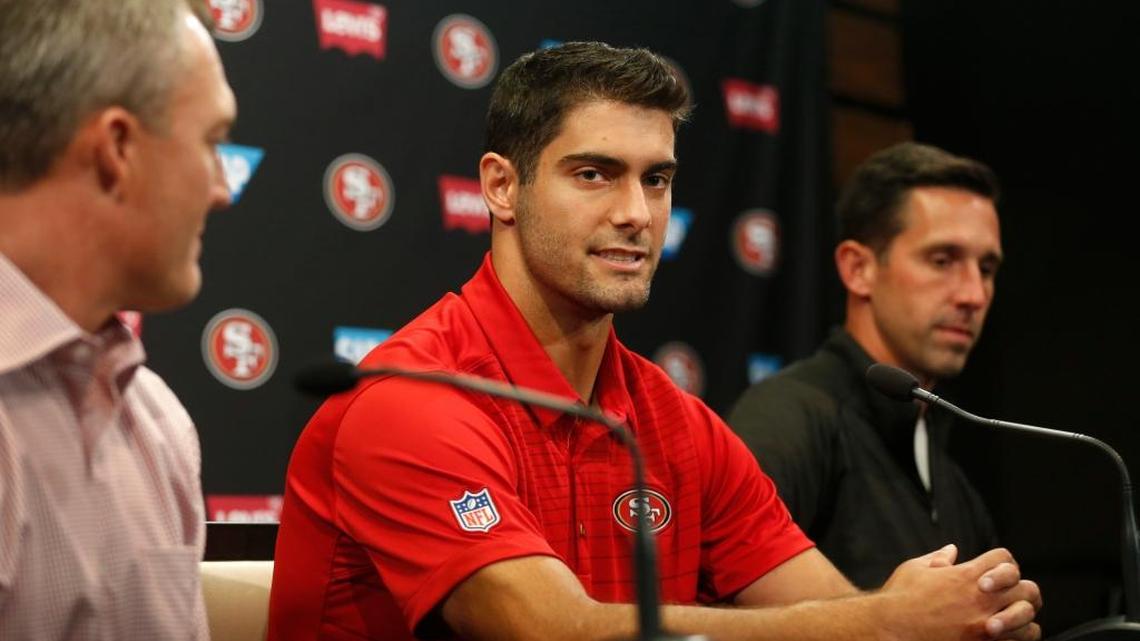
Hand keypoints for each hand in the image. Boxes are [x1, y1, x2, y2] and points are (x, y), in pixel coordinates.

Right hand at [879, 546, 1040, 640]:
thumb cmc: (899, 599)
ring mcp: (985, 623)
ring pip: (1028, 615)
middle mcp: (981, 598)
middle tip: (1011, 594)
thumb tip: (950, 550)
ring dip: (1023, 614)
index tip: (995, 571)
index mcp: (965, 575)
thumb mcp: (914, 569)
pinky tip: (1008, 634)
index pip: (1003, 558)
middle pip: (1025, 586)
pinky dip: (1019, 636)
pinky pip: (1020, 639)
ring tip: (1012, 616)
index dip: (1002, 563)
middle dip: (1020, 588)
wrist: (892, 629)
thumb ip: (937, 558)